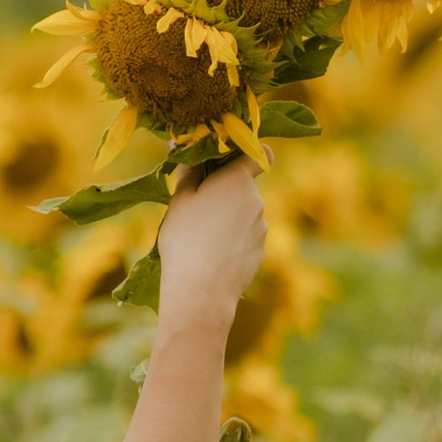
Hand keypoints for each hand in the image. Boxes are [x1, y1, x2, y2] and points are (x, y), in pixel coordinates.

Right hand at [154, 152, 265, 323]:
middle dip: (226, 192)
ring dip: (229, 217)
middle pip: (245, 187)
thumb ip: (189, 172)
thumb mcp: (180, 200)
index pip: (259, 154)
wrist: (201, 291)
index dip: (249, 153)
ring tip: (202, 237)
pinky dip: (233, 240)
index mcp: (237, 181)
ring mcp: (262, 229)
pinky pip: (246, 237)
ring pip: (245, 214)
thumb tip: (189, 150)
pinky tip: (213, 255)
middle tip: (199, 206)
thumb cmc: (186, 240)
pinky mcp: (260, 251)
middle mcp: (256, 201)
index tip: (230, 160)